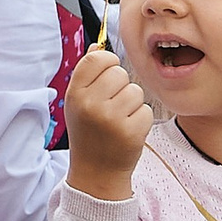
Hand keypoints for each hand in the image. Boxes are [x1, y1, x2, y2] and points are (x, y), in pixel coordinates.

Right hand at [64, 50, 151, 200]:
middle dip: (120, 85)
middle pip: (120, 73)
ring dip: (132, 103)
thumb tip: (98, 47)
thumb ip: (86, 74)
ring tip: (120, 119)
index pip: (97, 59)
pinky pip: (146, 110)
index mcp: (75, 94)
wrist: (96, 173)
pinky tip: (128, 131)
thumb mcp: (78, 103)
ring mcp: (112, 119)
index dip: (108, 62)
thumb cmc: (88, 132)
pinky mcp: (132, 132)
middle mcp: (91, 105)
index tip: (109, 72)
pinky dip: (141, 119)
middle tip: (112, 105)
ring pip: (136, 91)